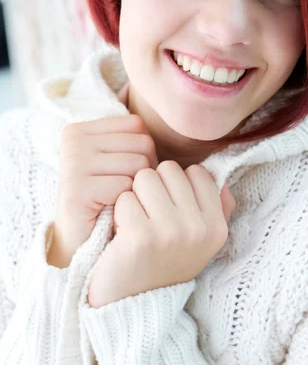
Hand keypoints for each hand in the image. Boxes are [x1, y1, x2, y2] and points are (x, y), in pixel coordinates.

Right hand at [47, 114, 158, 268]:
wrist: (81, 243)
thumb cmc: (108, 200)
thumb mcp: (120, 161)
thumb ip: (135, 140)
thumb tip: (177, 121)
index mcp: (81, 129)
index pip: (138, 125)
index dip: (144, 152)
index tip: (123, 173)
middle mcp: (74, 140)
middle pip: (143, 143)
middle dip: (144, 172)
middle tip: (124, 192)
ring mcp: (73, 163)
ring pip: (139, 165)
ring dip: (138, 189)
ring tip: (120, 201)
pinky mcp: (77, 189)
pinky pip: (127, 186)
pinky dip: (129, 203)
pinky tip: (113, 211)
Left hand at [87, 161, 236, 307]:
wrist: (132, 306)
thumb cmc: (164, 263)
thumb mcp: (201, 240)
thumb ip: (217, 207)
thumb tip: (222, 177)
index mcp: (216, 226)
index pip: (197, 172)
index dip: (178, 184)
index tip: (171, 208)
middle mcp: (199, 229)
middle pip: (169, 170)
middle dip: (155, 187)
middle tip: (150, 216)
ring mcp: (171, 232)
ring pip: (145, 178)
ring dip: (136, 197)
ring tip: (137, 222)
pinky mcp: (140, 237)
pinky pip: (125, 198)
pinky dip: (119, 213)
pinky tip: (123, 234)